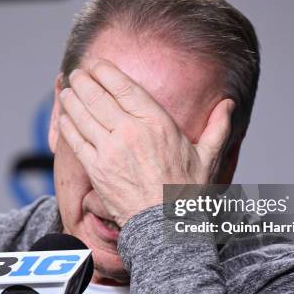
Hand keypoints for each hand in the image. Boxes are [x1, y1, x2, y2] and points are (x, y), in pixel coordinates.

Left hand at [58, 60, 234, 226]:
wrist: (167, 228)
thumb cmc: (188, 193)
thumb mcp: (208, 158)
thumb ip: (218, 127)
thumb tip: (229, 104)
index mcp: (157, 123)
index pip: (124, 87)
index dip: (106, 72)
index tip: (97, 65)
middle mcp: (130, 132)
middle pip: (98, 96)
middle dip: (84, 81)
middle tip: (77, 74)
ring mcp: (110, 151)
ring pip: (83, 115)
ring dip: (72, 99)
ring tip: (67, 90)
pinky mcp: (96, 170)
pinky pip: (76, 141)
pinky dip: (67, 126)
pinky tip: (64, 117)